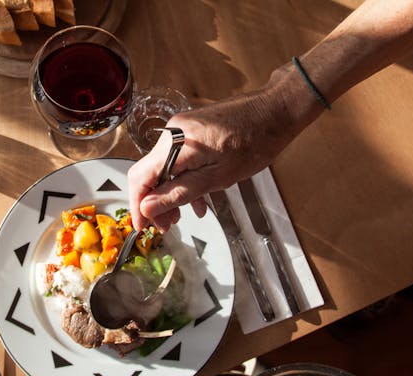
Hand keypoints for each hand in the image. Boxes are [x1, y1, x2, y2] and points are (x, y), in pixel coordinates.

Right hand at [127, 72, 305, 231]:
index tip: (143, 227)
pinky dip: (184, 179)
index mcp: (176, 144)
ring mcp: (182, 129)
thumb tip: (148, 207)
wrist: (275, 111)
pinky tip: (198, 196)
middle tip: (168, 226)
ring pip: (164, 167)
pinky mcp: (192, 129)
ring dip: (171, 193)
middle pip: (149, 173)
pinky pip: (178, 158)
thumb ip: (180, 193)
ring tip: (184, 214)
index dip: (138, 205)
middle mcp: (172, 132)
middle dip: (156, 202)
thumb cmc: (255, 142)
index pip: (139, 178)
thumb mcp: (218, 178)